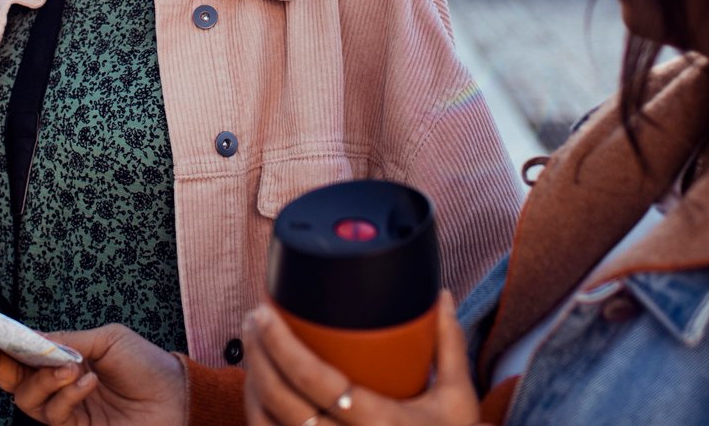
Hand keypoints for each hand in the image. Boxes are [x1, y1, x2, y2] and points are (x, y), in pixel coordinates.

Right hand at [0, 323, 184, 425]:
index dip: (2, 346)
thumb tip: (31, 339)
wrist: (176, 398)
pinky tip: (87, 382)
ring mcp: (68, 410)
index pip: (26, 354)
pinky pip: (53, 415)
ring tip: (71, 368)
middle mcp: (61, 385)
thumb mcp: (107, 340)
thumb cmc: (147, 364)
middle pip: (16, 380)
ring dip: (44, 380)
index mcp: (67, 358)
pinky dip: (66, 396)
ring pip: (28, 400)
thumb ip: (67, 341)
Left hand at [242, 291, 478, 425]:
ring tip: (252, 348)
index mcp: (378, 423)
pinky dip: (258, 413)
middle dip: (257, 354)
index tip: (267, 312)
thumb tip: (440, 295)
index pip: (314, 380)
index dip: (281, 344)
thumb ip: (450, 346)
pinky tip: (259, 388)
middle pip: (279, 400)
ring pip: (267, 425)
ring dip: (252, 383)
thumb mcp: (457, 400)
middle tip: (254, 319)